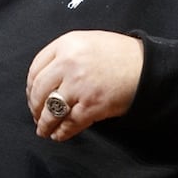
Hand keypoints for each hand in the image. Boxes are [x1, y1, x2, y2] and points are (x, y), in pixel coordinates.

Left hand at [26, 30, 143, 141]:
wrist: (147, 67)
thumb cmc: (120, 54)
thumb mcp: (88, 42)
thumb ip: (66, 54)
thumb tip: (46, 77)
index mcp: (66, 44)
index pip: (35, 68)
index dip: (31, 87)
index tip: (32, 96)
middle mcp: (69, 63)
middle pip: (39, 90)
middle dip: (35, 107)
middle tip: (36, 115)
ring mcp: (79, 85)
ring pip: (51, 110)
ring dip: (45, 124)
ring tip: (44, 130)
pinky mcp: (91, 105)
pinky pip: (69, 123)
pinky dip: (62, 132)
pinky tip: (59, 135)